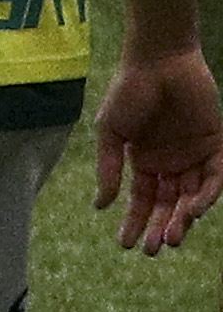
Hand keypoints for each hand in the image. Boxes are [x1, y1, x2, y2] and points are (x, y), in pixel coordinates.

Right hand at [93, 45, 222, 252]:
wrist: (159, 61)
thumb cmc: (128, 92)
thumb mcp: (110, 133)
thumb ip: (108, 168)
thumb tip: (100, 206)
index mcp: (144, 162)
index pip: (142, 200)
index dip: (134, 222)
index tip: (126, 244)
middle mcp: (171, 163)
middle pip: (169, 204)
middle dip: (162, 228)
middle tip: (154, 249)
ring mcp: (194, 155)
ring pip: (193, 196)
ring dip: (184, 218)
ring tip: (173, 236)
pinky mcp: (216, 143)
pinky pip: (215, 176)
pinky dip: (207, 195)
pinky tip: (194, 209)